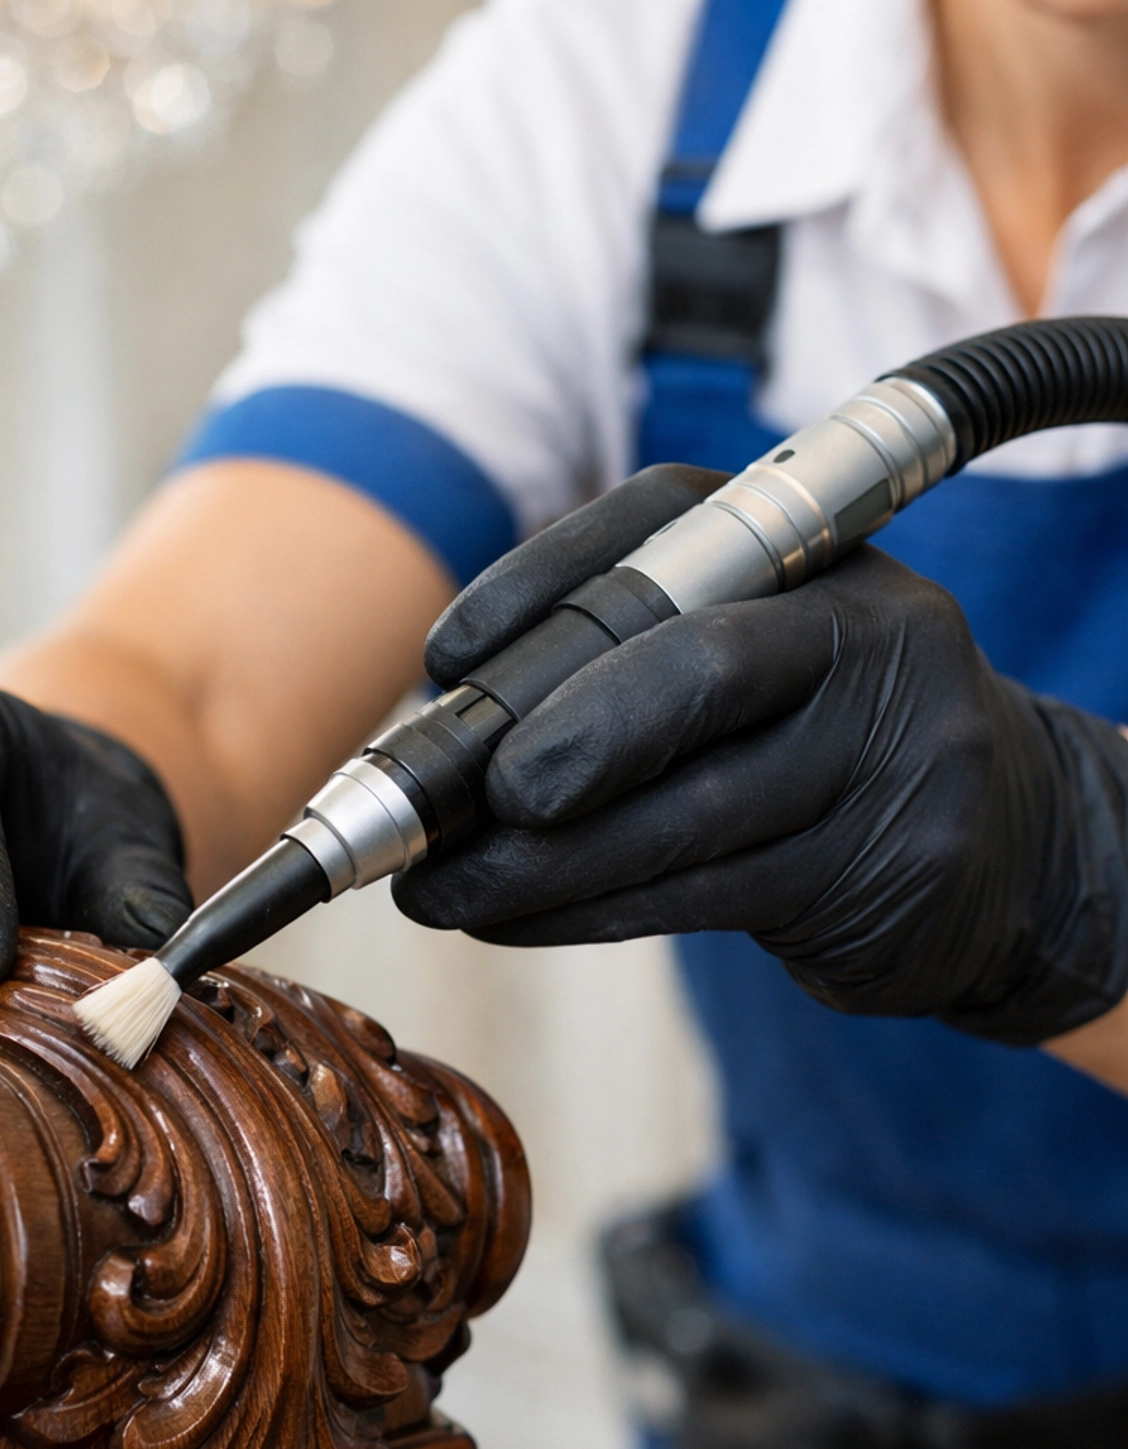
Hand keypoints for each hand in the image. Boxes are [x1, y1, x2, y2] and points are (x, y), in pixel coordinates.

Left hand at [398, 470, 1127, 1044]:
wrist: (1008, 844)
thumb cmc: (818, 734)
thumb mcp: (749, 651)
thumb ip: (623, 655)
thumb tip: (443, 720)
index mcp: (814, 543)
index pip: (664, 528)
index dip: (542, 584)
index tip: (447, 658)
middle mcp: (872, 628)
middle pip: (702, 669)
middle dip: (566, 735)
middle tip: (465, 796)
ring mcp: (899, 754)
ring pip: (691, 813)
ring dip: (543, 863)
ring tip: (440, 890)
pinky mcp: (892, 870)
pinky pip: (710, 896)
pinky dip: (593, 912)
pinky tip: (516, 919)